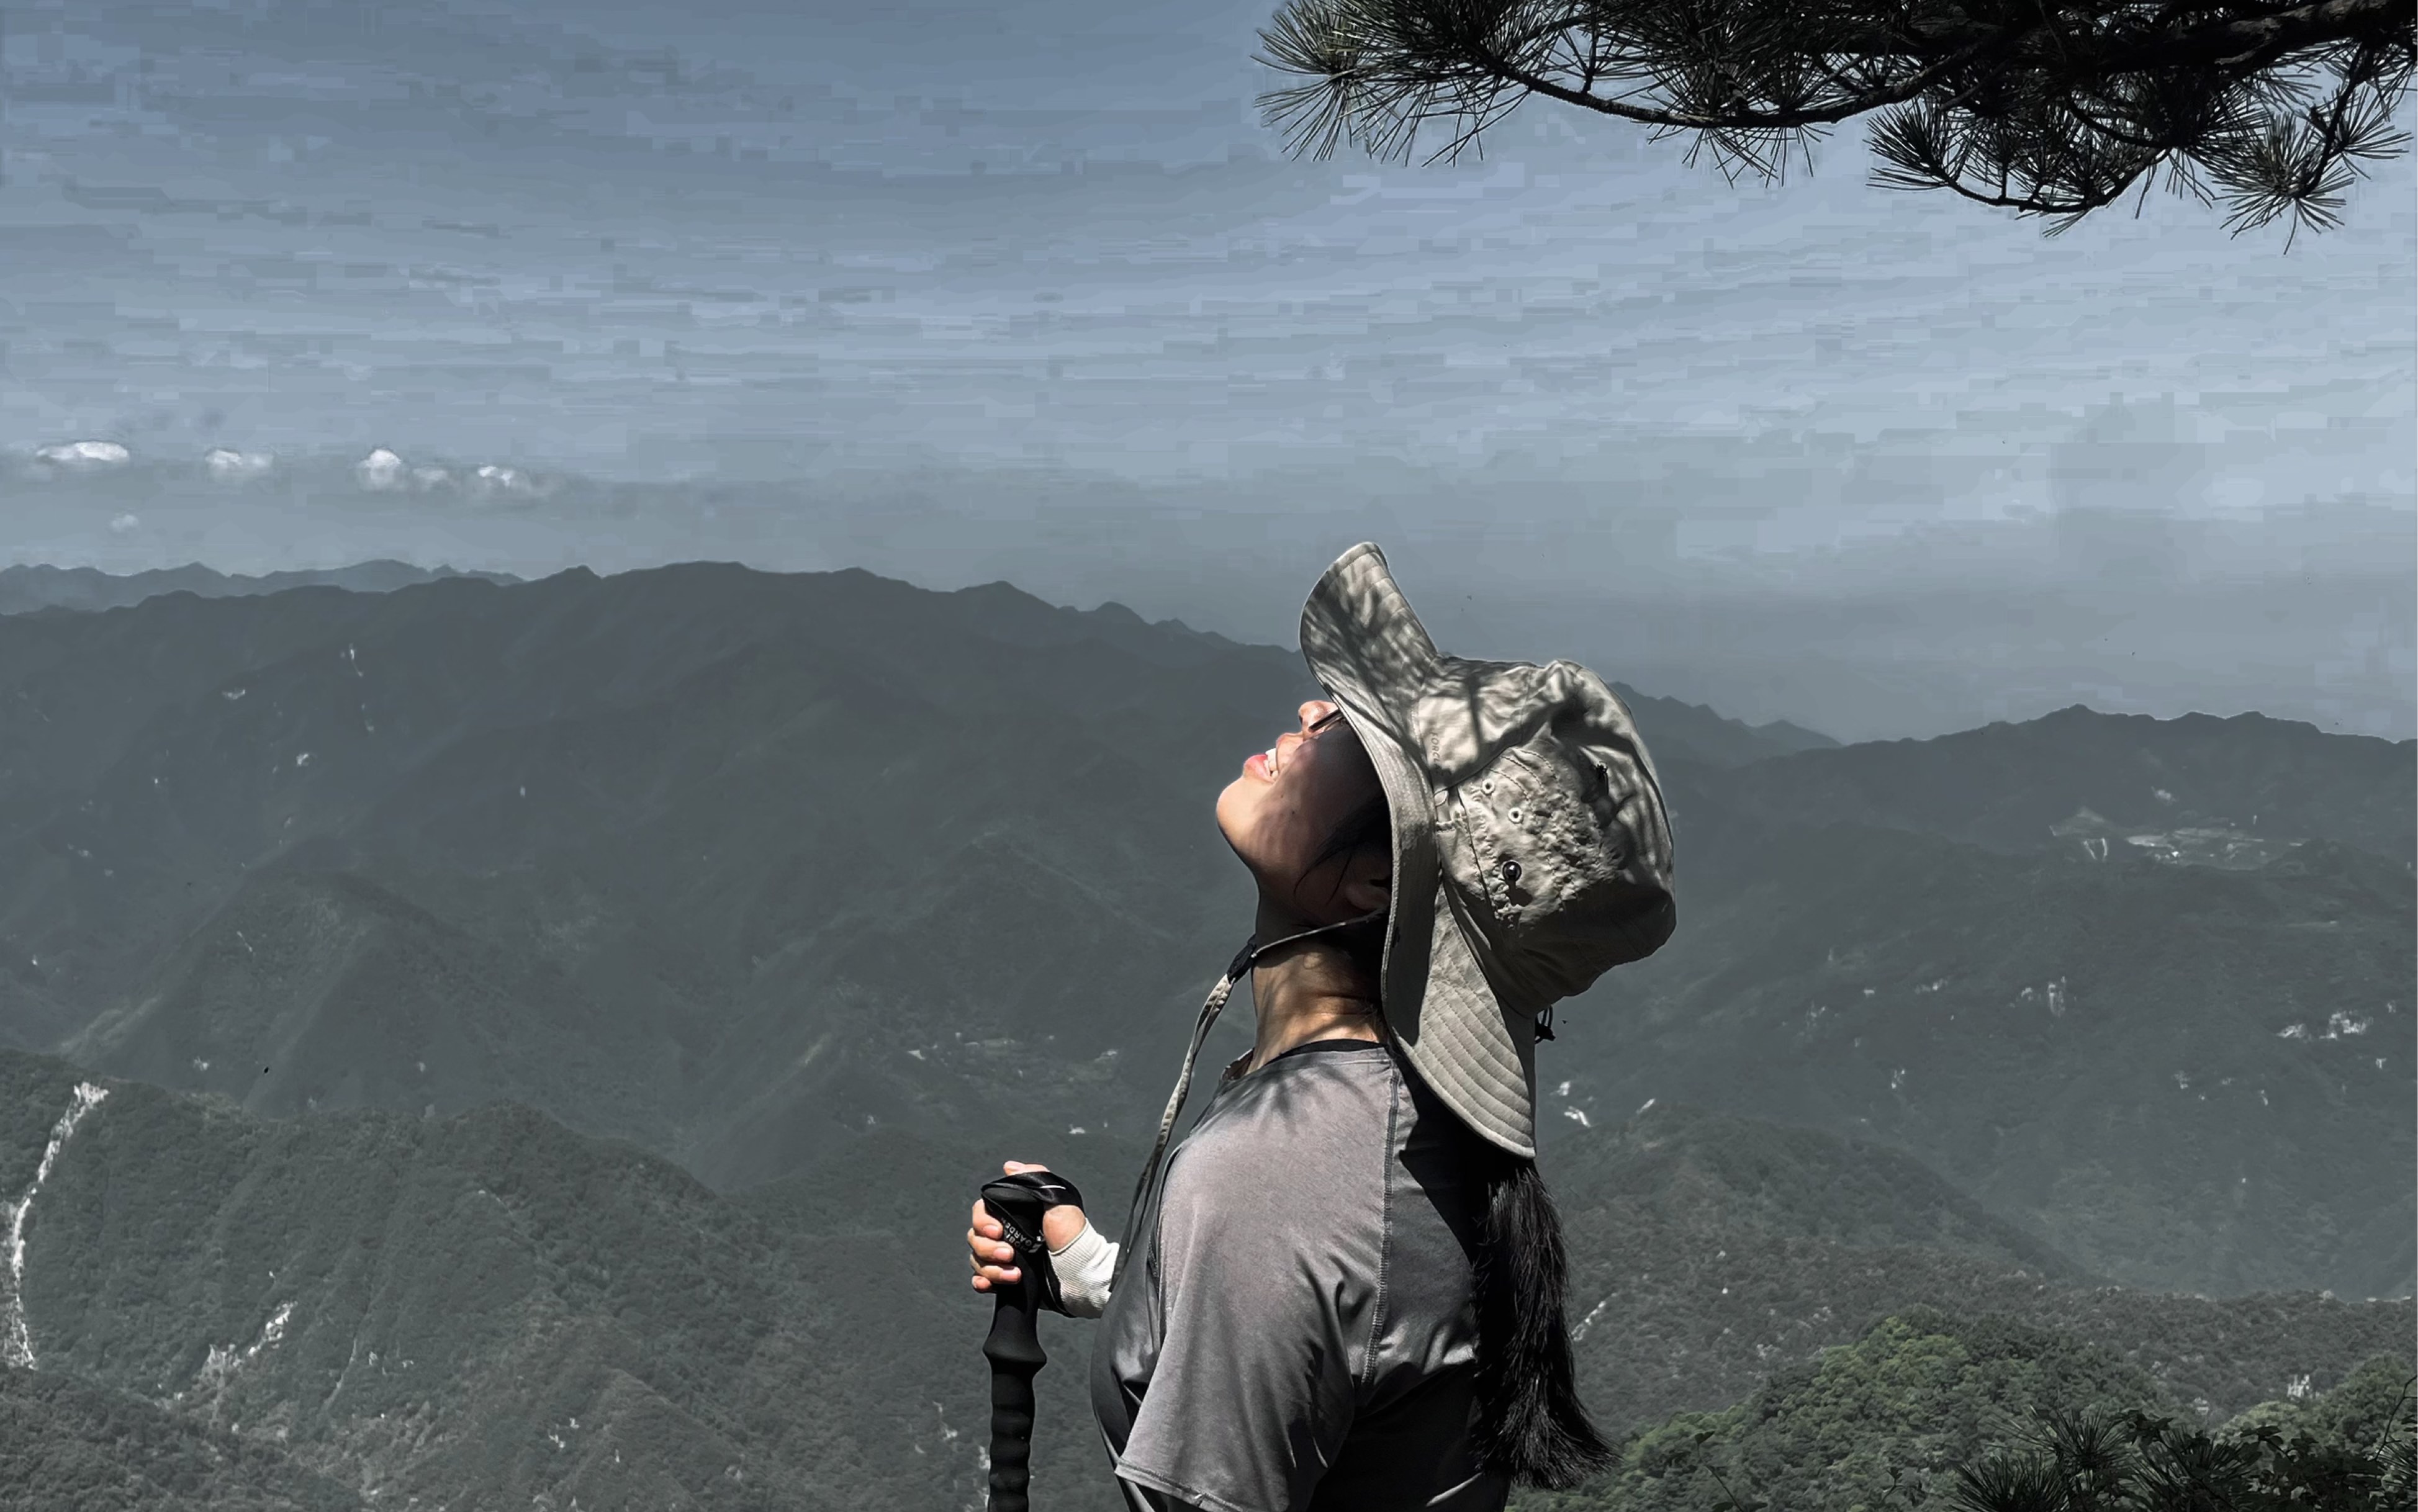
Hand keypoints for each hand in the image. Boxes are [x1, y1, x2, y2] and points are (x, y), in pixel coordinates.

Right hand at [967, 1160, 1089, 1292]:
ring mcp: (1006, 1258)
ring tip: (1014, 1275)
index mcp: (1016, 1215)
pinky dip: (982, 1281)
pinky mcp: (1006, 1280)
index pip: (982, 1212)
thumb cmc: (1074, 1238)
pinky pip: (981, 1279)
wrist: (1081, 1276)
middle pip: (975, 1237)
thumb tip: (1010, 1167)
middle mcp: (1008, 1235)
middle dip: (988, 1248)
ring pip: (977, 1259)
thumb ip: (1036, 1179)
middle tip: (1010, 1254)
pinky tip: (990, 1284)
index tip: (998, 1231)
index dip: (983, 1221)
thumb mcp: (1060, 1201)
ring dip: (991, 1268)